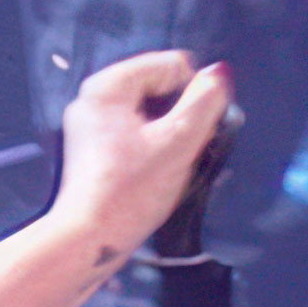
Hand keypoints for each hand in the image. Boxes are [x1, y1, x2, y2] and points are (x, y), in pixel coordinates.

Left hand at [47, 51, 235, 268]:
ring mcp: (92, 123)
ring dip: (171, 133)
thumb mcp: (178, 142)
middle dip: (182, 115)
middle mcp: (94, 96)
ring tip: (172, 163)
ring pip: (151, 112)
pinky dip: (153, 145)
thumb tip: (220, 72)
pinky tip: (157, 170)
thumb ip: (205, 101)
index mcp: (109, 84)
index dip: (195, 95)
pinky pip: (136, 132)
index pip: (174, 65)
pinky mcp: (94, 149)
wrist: (88, 241)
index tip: (194, 132)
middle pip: (161, 87)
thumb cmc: (132, 191)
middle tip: (185, 149)